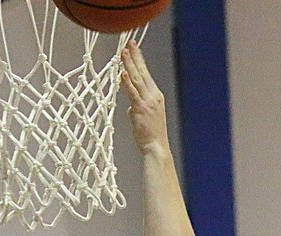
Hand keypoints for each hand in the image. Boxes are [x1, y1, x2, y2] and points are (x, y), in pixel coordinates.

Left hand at [120, 41, 169, 155]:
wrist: (157, 147)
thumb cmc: (152, 135)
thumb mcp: (146, 117)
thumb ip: (138, 108)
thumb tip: (131, 107)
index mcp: (156, 96)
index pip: (146, 74)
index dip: (140, 60)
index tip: (134, 48)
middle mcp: (153, 96)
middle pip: (142, 72)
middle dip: (135, 56)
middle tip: (129, 43)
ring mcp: (147, 102)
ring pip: (137, 79)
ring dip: (129, 64)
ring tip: (123, 53)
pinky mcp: (140, 109)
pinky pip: (132, 93)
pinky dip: (128, 82)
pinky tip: (124, 73)